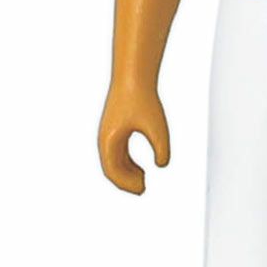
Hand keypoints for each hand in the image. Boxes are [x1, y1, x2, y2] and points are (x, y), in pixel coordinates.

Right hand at [98, 80, 170, 194]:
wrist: (134, 77)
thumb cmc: (143, 99)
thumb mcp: (158, 127)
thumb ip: (161, 148)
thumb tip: (162, 165)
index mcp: (109, 140)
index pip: (113, 170)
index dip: (126, 183)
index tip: (142, 189)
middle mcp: (105, 138)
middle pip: (112, 168)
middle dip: (126, 181)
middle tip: (143, 189)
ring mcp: (109, 133)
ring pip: (115, 162)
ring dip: (127, 173)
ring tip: (143, 181)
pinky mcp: (116, 128)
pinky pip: (119, 153)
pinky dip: (128, 164)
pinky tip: (141, 168)